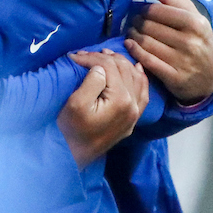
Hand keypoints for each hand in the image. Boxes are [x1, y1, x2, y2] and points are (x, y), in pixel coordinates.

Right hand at [58, 49, 148, 167]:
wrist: (71, 158)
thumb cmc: (69, 130)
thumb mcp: (76, 104)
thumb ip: (92, 81)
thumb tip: (101, 67)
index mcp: (121, 100)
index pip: (110, 67)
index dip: (92, 58)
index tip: (75, 56)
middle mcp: (133, 106)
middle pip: (124, 69)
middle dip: (105, 58)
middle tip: (86, 54)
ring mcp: (135, 114)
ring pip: (136, 78)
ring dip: (122, 63)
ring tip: (106, 56)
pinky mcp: (131, 120)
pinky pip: (143, 93)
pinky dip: (140, 78)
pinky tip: (136, 68)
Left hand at [124, 0, 212, 103]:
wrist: (211, 77)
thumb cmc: (198, 40)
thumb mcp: (192, 16)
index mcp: (195, 23)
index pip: (157, 10)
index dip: (145, 9)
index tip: (143, 12)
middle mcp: (190, 42)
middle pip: (149, 27)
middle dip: (137, 23)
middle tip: (135, 23)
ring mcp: (182, 61)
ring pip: (145, 43)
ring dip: (133, 36)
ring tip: (132, 33)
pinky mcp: (173, 78)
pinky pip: (146, 61)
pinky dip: (134, 51)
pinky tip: (130, 45)